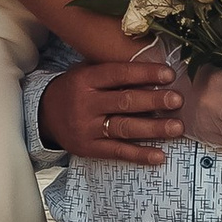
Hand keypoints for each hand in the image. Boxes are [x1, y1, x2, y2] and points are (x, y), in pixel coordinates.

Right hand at [41, 53, 183, 168]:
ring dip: (154, 128)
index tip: (169, 75)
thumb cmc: (75, 89)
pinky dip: (140, 154)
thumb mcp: (86, 72)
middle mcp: (86, 103)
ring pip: (125, 128)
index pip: (119, 74)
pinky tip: (160, 155)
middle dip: (154, 100)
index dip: (145, 74)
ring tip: (177, 127)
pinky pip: (118, 151)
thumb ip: (113, 70)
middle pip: (125, 101)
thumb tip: (152, 65)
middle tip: (177, 100)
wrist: (44, 116)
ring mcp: (87, 128)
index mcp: (86, 79)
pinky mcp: (89, 148)